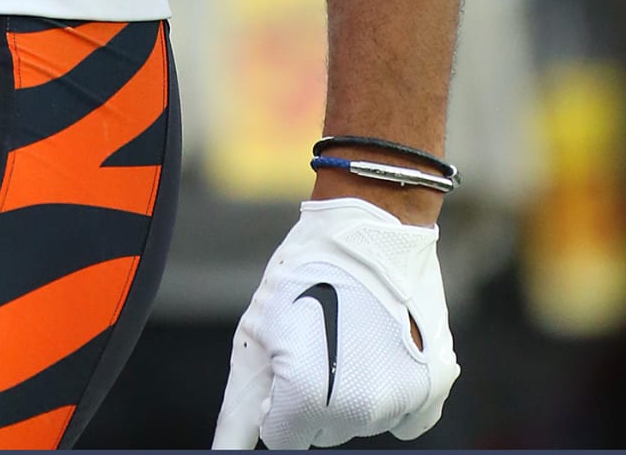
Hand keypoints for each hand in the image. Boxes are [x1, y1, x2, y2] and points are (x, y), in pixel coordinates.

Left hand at [213, 198, 457, 448]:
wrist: (373, 226)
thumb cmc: (306, 271)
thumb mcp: (259, 331)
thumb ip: (240, 408)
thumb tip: (223, 454)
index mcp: (307, 398)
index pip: (282, 437)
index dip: (278, 397)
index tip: (286, 354)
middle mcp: (357, 411)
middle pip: (323, 432)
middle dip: (314, 395)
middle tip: (319, 337)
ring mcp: (400, 400)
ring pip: (362, 423)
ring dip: (352, 391)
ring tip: (351, 333)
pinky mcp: (434, 387)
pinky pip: (406, 420)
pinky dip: (393, 396)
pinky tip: (383, 353)